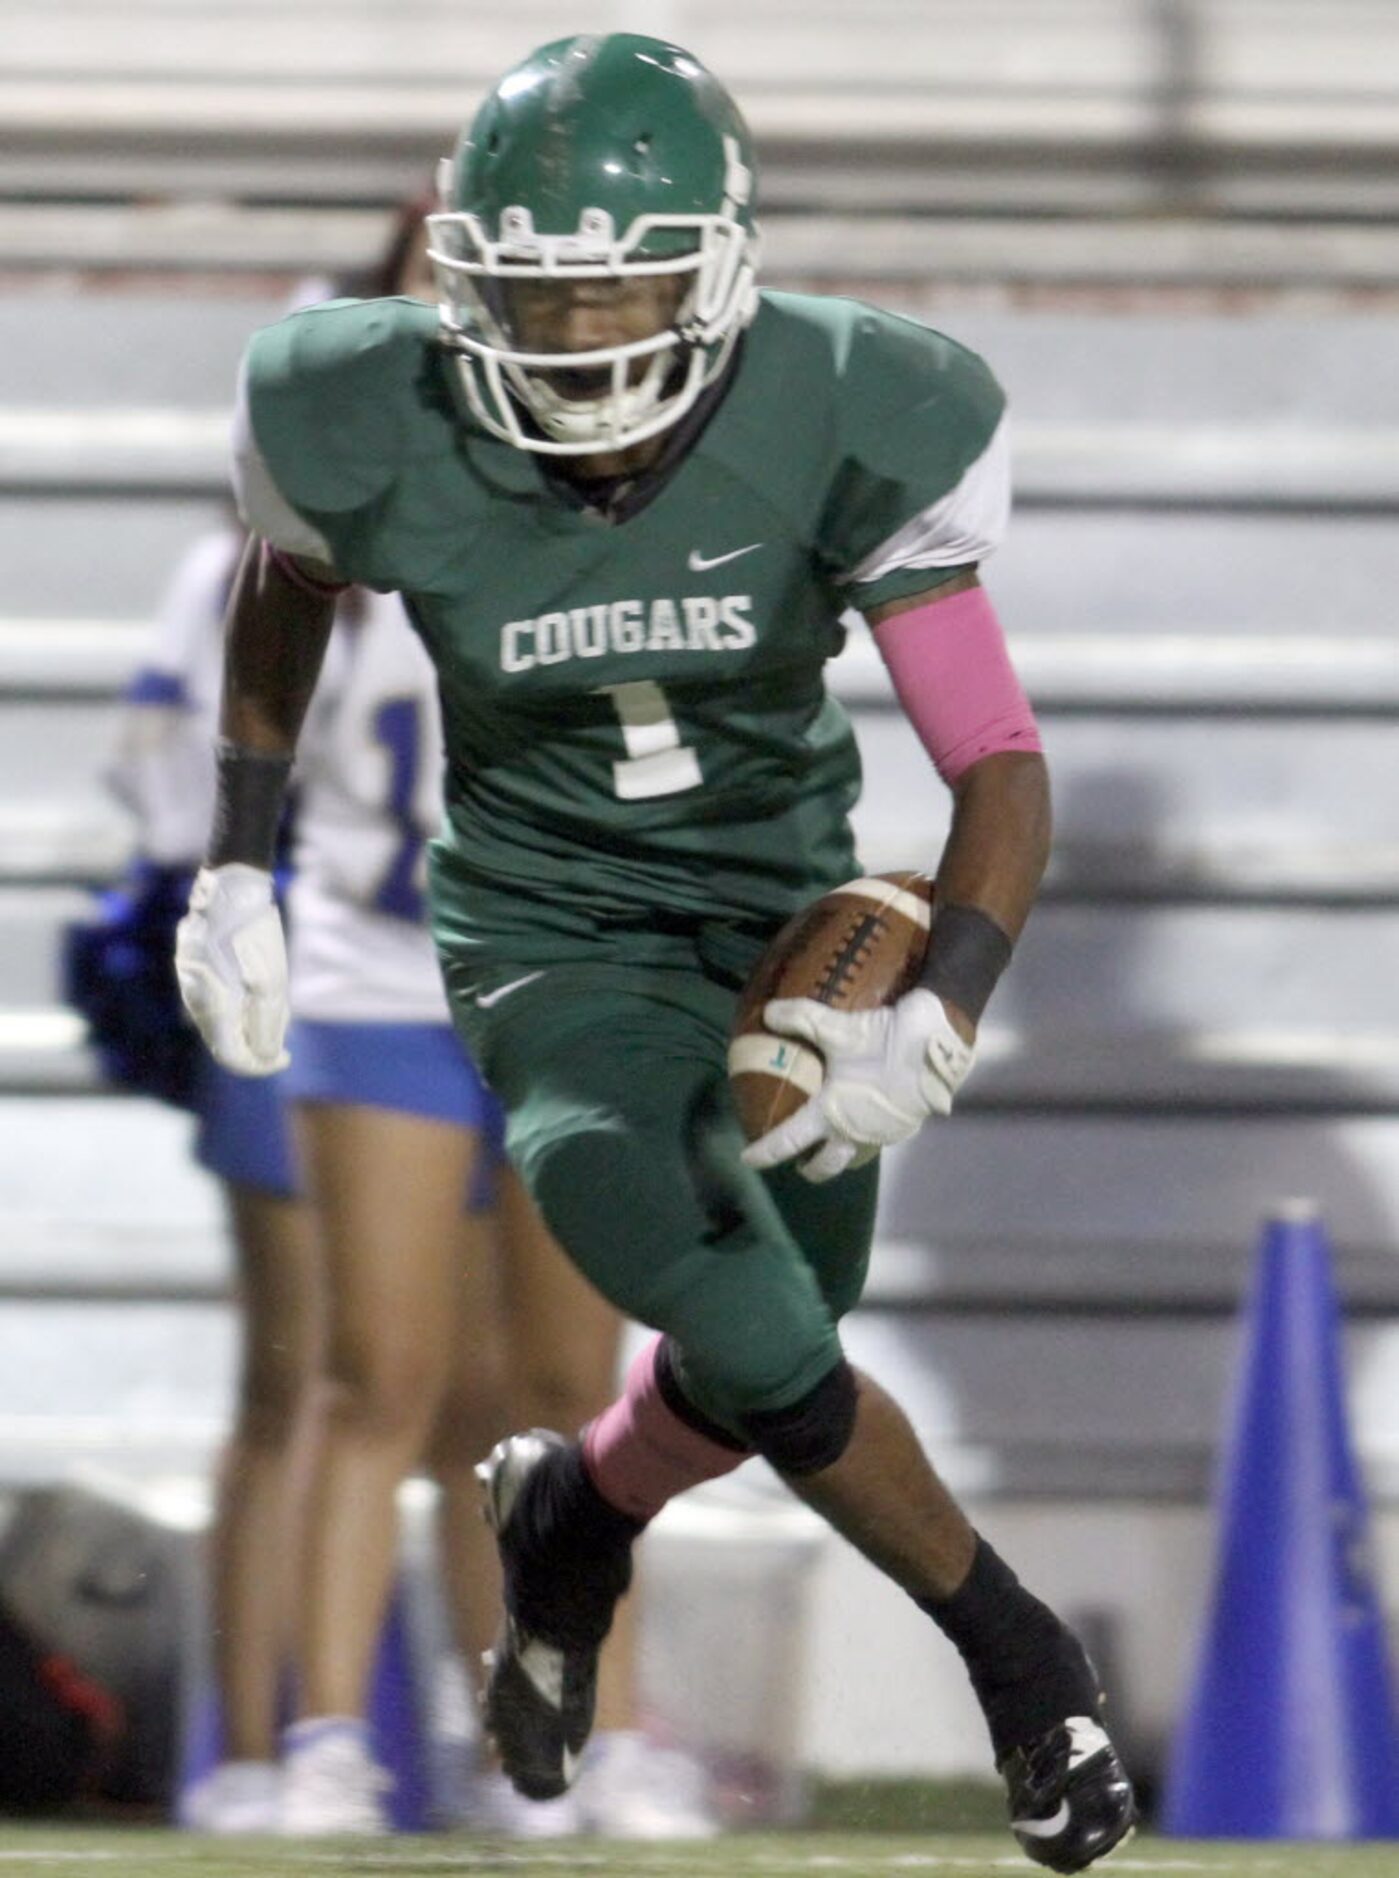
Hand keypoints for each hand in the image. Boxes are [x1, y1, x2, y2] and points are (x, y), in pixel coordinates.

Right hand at [174, 864, 289, 1074]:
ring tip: (273, 993)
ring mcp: (191, 982)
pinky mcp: (193, 967)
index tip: (285, 1059)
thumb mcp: (270, 982)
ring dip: (249, 1020)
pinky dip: (239, 1003)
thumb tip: (266, 1057)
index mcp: (211, 1006)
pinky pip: (216, 1000)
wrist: (230, 887)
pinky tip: (257, 982)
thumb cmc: (253, 933)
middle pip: (226, 1041)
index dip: (260, 1066)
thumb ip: (266, 1024)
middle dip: (258, 1040)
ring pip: (222, 1020)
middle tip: (284, 1017)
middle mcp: (195, 999)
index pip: (232, 1056)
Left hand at [740, 988, 974, 1183]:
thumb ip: (800, 1018)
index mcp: (832, 1115)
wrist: (937, 1045)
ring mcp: (884, 1134)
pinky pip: (879, 1137)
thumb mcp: (837, 1027)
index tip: (748, 1160)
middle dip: (810, 1168)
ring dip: (840, 1152)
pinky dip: (866, 1132)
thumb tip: (768, 1013)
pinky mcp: (907, 1125)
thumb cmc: (884, 1042)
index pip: (789, 1141)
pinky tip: (867, 1114)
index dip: (765, 1152)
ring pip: (855, 1153)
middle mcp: (855, 1133)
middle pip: (826, 1166)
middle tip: (800, 1161)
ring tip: (834, 1138)